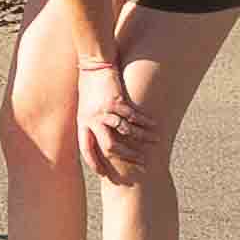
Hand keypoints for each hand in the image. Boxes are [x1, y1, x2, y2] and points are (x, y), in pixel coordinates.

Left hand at [77, 63, 156, 183]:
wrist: (92, 64)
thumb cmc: (89, 87)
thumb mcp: (84, 108)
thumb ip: (91, 123)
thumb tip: (102, 139)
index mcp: (83, 123)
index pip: (86, 149)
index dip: (95, 163)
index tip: (105, 174)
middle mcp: (93, 119)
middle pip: (110, 146)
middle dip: (127, 156)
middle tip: (142, 163)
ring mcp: (105, 111)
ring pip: (126, 132)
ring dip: (142, 139)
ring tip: (156, 143)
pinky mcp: (117, 101)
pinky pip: (133, 116)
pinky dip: (145, 123)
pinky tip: (155, 127)